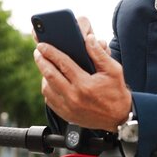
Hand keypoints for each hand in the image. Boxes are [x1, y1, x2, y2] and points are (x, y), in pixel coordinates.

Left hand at [34, 16, 131, 131]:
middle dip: (41, 61)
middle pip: (50, 75)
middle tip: (38, 52)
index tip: (42, 45)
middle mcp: (74, 97)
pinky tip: (50, 82)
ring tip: (45, 66)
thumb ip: (99, 54)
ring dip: (43, 75)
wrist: (119, 117)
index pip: (62, 64)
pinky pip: (50, 100)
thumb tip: (88, 39)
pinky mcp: (66, 115)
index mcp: (84, 84)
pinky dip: (47, 89)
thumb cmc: (116, 92)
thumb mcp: (113, 70)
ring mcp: (69, 108)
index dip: (50, 52)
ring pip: (47, 89)